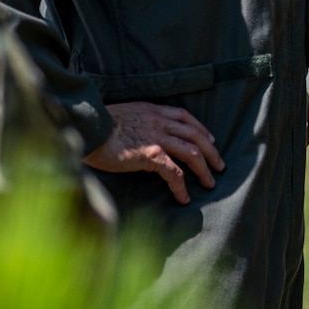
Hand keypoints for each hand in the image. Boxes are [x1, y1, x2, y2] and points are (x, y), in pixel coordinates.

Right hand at [82, 101, 225, 204]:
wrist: (89, 128)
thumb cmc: (99, 126)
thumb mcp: (124, 115)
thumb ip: (138, 122)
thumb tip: (141, 136)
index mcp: (154, 111)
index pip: (185, 117)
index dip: (201, 129)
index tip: (210, 139)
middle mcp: (160, 122)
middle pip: (196, 135)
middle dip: (212, 151)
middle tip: (219, 166)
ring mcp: (158, 138)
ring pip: (193, 153)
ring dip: (204, 169)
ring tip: (210, 183)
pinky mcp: (152, 155)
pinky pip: (175, 172)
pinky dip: (182, 186)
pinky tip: (183, 197)